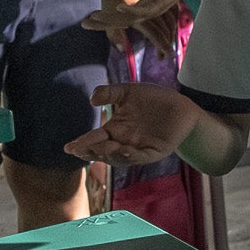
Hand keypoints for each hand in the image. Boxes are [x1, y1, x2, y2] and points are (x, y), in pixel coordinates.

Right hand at [64, 80, 202, 168]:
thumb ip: (110, 93)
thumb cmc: (153, 99)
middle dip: (91, 152)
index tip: (68, 147)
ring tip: (104, 146)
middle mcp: (122, 143)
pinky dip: (132, 155)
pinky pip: (141, 157)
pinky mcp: (154, 152)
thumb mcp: (129, 92)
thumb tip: (92, 99)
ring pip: (119, 157)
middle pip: (102, 152)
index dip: (81, 144)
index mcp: (113, 130)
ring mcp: (138, 149)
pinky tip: (126, 149)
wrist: (181, 105)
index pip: (93, 139)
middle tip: (80, 149)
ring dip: (110, 154)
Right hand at [80, 0, 202, 53]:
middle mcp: (148, 12)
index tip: (88, 18)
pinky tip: (117, 6)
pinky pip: (142, 10)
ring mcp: (154, 9)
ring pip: (128, 18)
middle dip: (102, 23)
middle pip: (121, 21)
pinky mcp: (160, 4)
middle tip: (84, 23)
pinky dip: (129, 9)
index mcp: (144, 8)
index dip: (105, 18)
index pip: (120, 17)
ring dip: (110, 19)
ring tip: (93, 17)